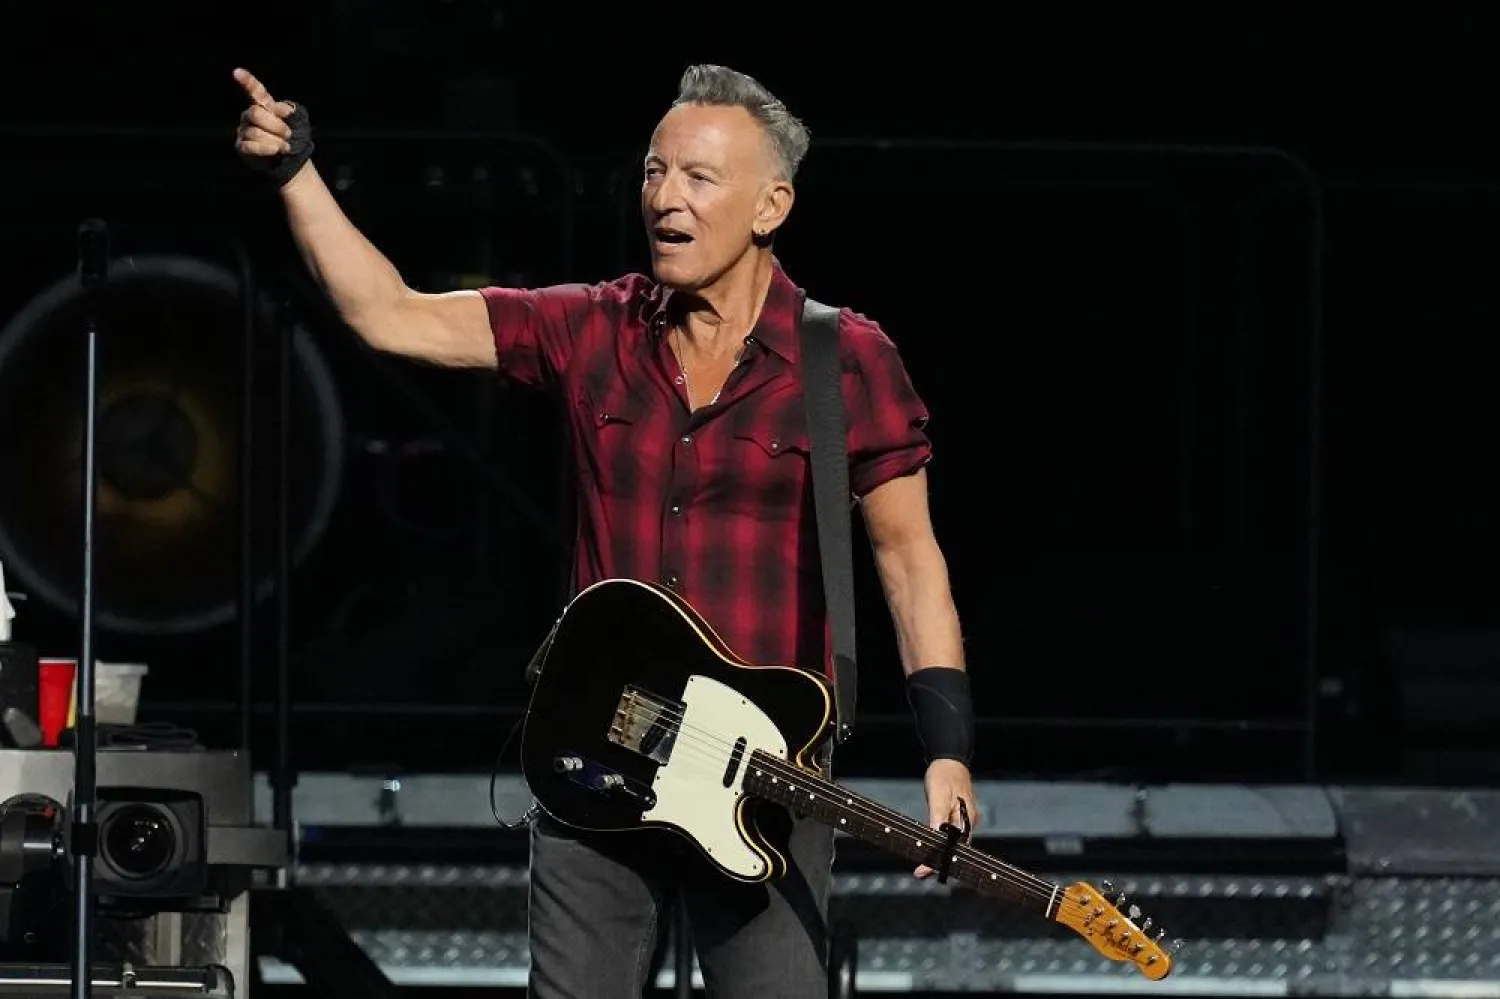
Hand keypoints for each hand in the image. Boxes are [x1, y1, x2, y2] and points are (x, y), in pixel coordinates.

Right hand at [232, 68, 296, 160]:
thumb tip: (281, 110)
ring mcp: (243, 130)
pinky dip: (265, 149)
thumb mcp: (295, 121)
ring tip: (285, 147)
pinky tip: (275, 150)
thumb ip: (287, 112)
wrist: (289, 158)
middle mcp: (249, 115)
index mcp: (263, 105)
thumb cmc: (291, 136)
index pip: (255, 90)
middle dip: (276, 125)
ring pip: (255, 132)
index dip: (246, 81)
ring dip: (275, 141)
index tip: (237, 72)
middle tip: (288, 134)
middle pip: (256, 114)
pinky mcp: (242, 147)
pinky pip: (250, 146)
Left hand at [914, 758, 979, 878]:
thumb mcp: (938, 794)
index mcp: (966, 819)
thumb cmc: (944, 774)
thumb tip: (936, 836)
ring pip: (952, 843)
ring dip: (939, 853)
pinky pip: (950, 834)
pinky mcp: (958, 817)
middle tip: (920, 871)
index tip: (925, 870)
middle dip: (939, 861)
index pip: (954, 847)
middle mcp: (968, 822)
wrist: (950, 759)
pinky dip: (940, 842)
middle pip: (955, 849)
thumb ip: (938, 816)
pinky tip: (931, 847)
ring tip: (923, 864)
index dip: (940, 860)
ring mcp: (964, 820)